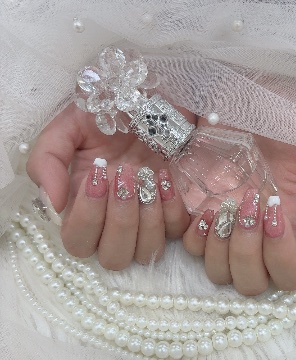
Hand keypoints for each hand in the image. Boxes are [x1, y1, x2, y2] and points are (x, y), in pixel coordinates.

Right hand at [27, 104, 191, 268]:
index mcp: (84, 204)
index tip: (100, 173)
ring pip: (147, 252)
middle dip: (120, 220)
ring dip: (147, 218)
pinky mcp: (174, 208)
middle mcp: (114, 218)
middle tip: (126, 175)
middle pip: (114, 257)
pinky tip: (165, 175)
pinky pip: (176, 231)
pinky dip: (171, 207)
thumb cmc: (106, 111)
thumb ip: (47, 162)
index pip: (78, 242)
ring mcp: (146, 217)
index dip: (88, 218)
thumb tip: (55, 205)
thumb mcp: (67, 127)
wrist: (149, 96)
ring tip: (147, 176)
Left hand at [183, 119, 295, 295]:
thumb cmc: (290, 122)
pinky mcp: (197, 215)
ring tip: (224, 205)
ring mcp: (225, 229)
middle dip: (247, 253)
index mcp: (292, 229)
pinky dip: (195, 234)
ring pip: (217, 272)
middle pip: (249, 283)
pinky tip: (205, 205)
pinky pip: (190, 246)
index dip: (282, 257)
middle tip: (247, 206)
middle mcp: (258, 239)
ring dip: (219, 246)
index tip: (274, 211)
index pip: (290, 275)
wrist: (250, 98)